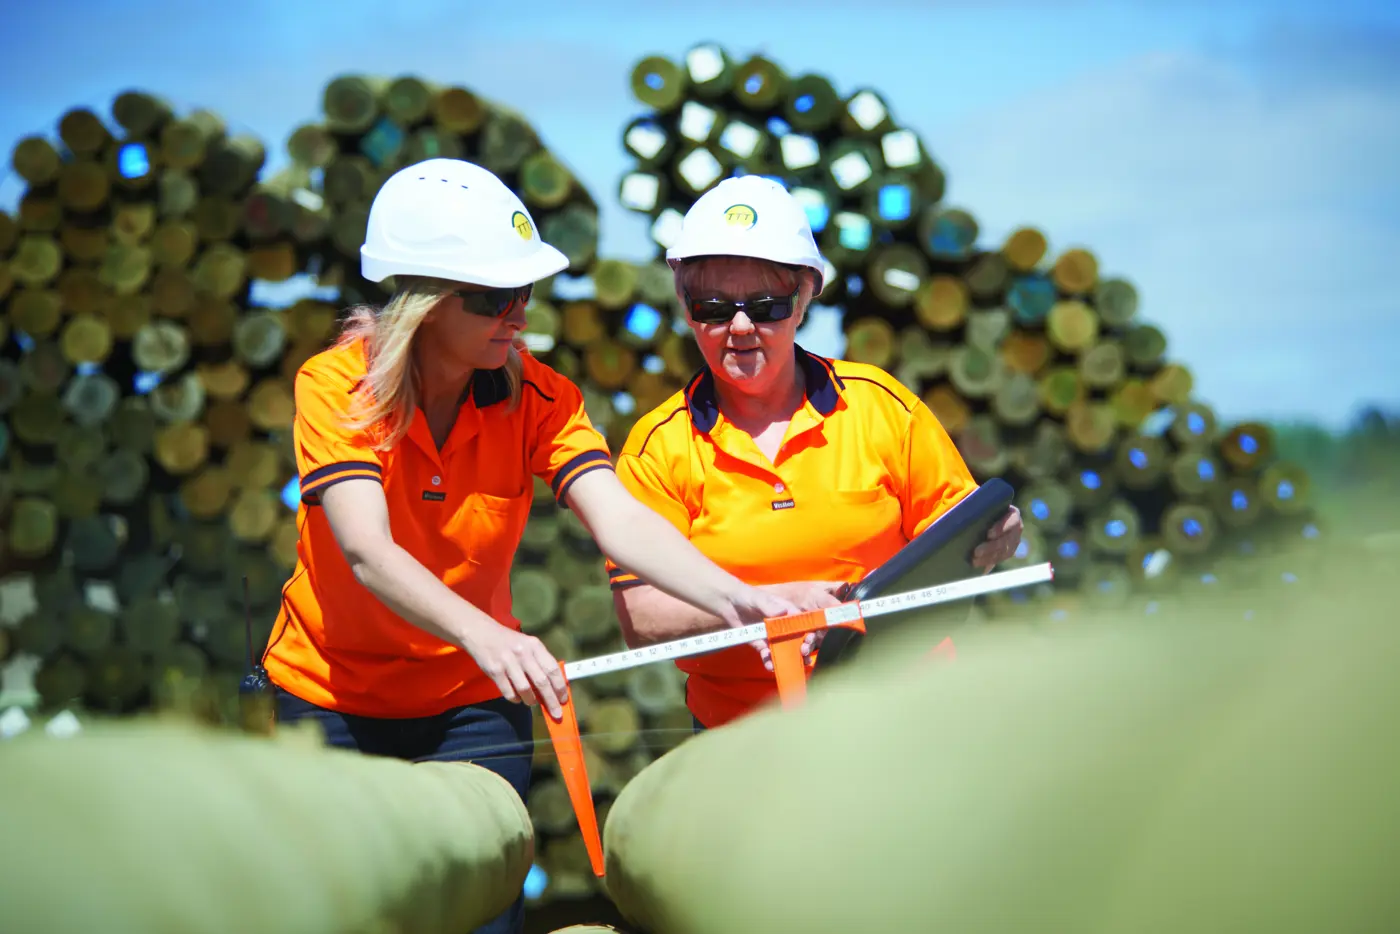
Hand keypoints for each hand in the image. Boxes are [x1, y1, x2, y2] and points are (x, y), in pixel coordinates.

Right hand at [459, 621, 568, 719]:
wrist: (481, 633)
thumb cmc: (510, 642)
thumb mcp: (528, 645)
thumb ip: (540, 662)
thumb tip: (553, 687)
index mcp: (535, 646)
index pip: (552, 668)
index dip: (560, 686)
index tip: (564, 700)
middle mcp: (523, 653)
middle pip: (541, 682)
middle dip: (551, 700)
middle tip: (556, 714)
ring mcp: (508, 662)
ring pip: (525, 689)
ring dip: (531, 700)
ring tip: (532, 702)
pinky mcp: (495, 670)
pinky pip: (508, 692)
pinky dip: (515, 699)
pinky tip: (517, 699)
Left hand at [720, 582, 846, 670]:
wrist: (728, 603)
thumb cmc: (747, 596)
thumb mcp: (758, 599)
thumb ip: (770, 605)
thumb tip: (783, 611)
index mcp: (787, 613)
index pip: (803, 623)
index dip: (809, 631)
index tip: (810, 640)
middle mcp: (782, 626)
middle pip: (797, 639)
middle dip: (802, 648)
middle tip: (803, 655)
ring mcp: (772, 636)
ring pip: (784, 650)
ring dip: (789, 659)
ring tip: (791, 667)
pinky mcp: (761, 644)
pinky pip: (768, 655)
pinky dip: (770, 661)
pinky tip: (770, 666)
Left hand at [972, 505, 1022, 571]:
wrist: (982, 516)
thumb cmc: (979, 507)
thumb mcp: (980, 504)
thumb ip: (977, 506)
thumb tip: (965, 509)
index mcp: (1012, 513)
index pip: (1012, 521)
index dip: (1001, 528)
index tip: (988, 534)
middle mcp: (1016, 527)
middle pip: (1006, 539)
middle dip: (991, 547)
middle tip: (976, 552)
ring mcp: (1013, 541)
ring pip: (1003, 552)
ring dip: (988, 557)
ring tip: (974, 561)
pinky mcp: (1007, 551)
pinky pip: (999, 558)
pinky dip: (988, 562)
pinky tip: (978, 564)